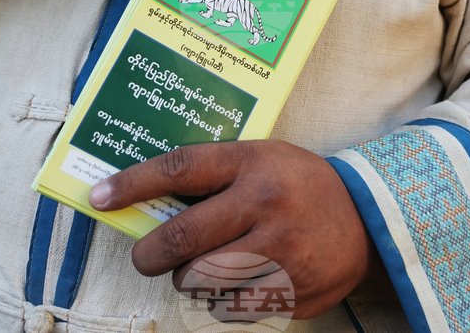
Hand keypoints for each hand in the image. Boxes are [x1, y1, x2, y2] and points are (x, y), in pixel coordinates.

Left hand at [88, 140, 378, 319]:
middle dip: (148, 255)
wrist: (370, 219)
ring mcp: (280, 253)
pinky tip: (236, 284)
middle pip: (181, 239)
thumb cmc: (300, 184)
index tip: (99, 198)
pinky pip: (230, 309)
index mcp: (253, 164)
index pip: (179, 169)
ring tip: (202, 268)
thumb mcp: (262, 160)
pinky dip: (221, 302)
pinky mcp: (291, 291)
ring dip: (189, 280)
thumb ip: (214, 176)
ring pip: (201, 281)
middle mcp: (265, 205)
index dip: (132, 184)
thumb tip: (148, 202)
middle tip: (145, 257)